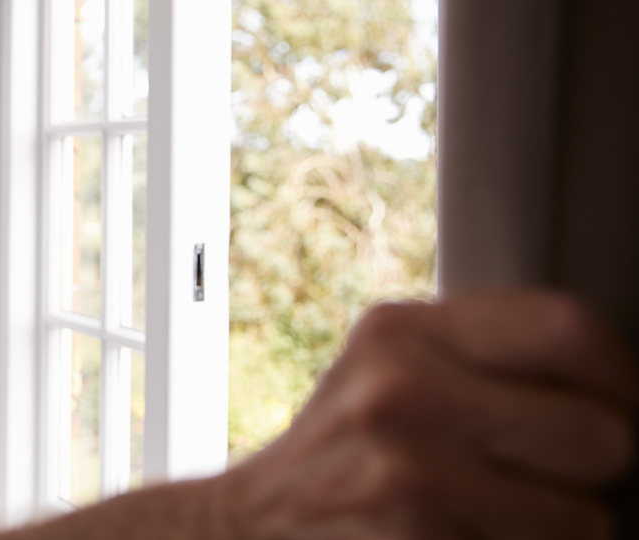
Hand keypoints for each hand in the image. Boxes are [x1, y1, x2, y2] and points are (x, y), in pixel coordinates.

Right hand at [219, 289, 638, 538]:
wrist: (246, 529)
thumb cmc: (342, 454)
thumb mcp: (387, 371)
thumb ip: (480, 357)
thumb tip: (619, 385)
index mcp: (401, 331)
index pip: (569, 329)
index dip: (621, 376)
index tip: (616, 406)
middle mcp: (401, 389)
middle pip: (602, 434)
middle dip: (593, 474)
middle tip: (542, 478)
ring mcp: (406, 472)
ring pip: (586, 521)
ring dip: (556, 533)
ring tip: (492, 519)